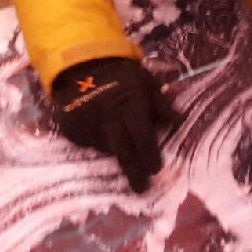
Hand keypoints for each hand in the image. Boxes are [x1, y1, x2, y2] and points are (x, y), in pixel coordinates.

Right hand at [51, 57, 176, 192]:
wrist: (81, 62)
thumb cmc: (120, 74)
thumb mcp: (146, 82)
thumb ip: (162, 104)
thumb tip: (179, 123)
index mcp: (128, 106)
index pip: (142, 138)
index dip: (150, 156)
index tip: (156, 169)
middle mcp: (107, 119)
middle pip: (122, 153)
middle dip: (134, 173)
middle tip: (141, 188)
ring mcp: (87, 125)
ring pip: (105, 148)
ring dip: (115, 150)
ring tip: (118, 137)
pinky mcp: (71, 128)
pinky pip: (87, 142)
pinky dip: (96, 141)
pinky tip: (100, 129)